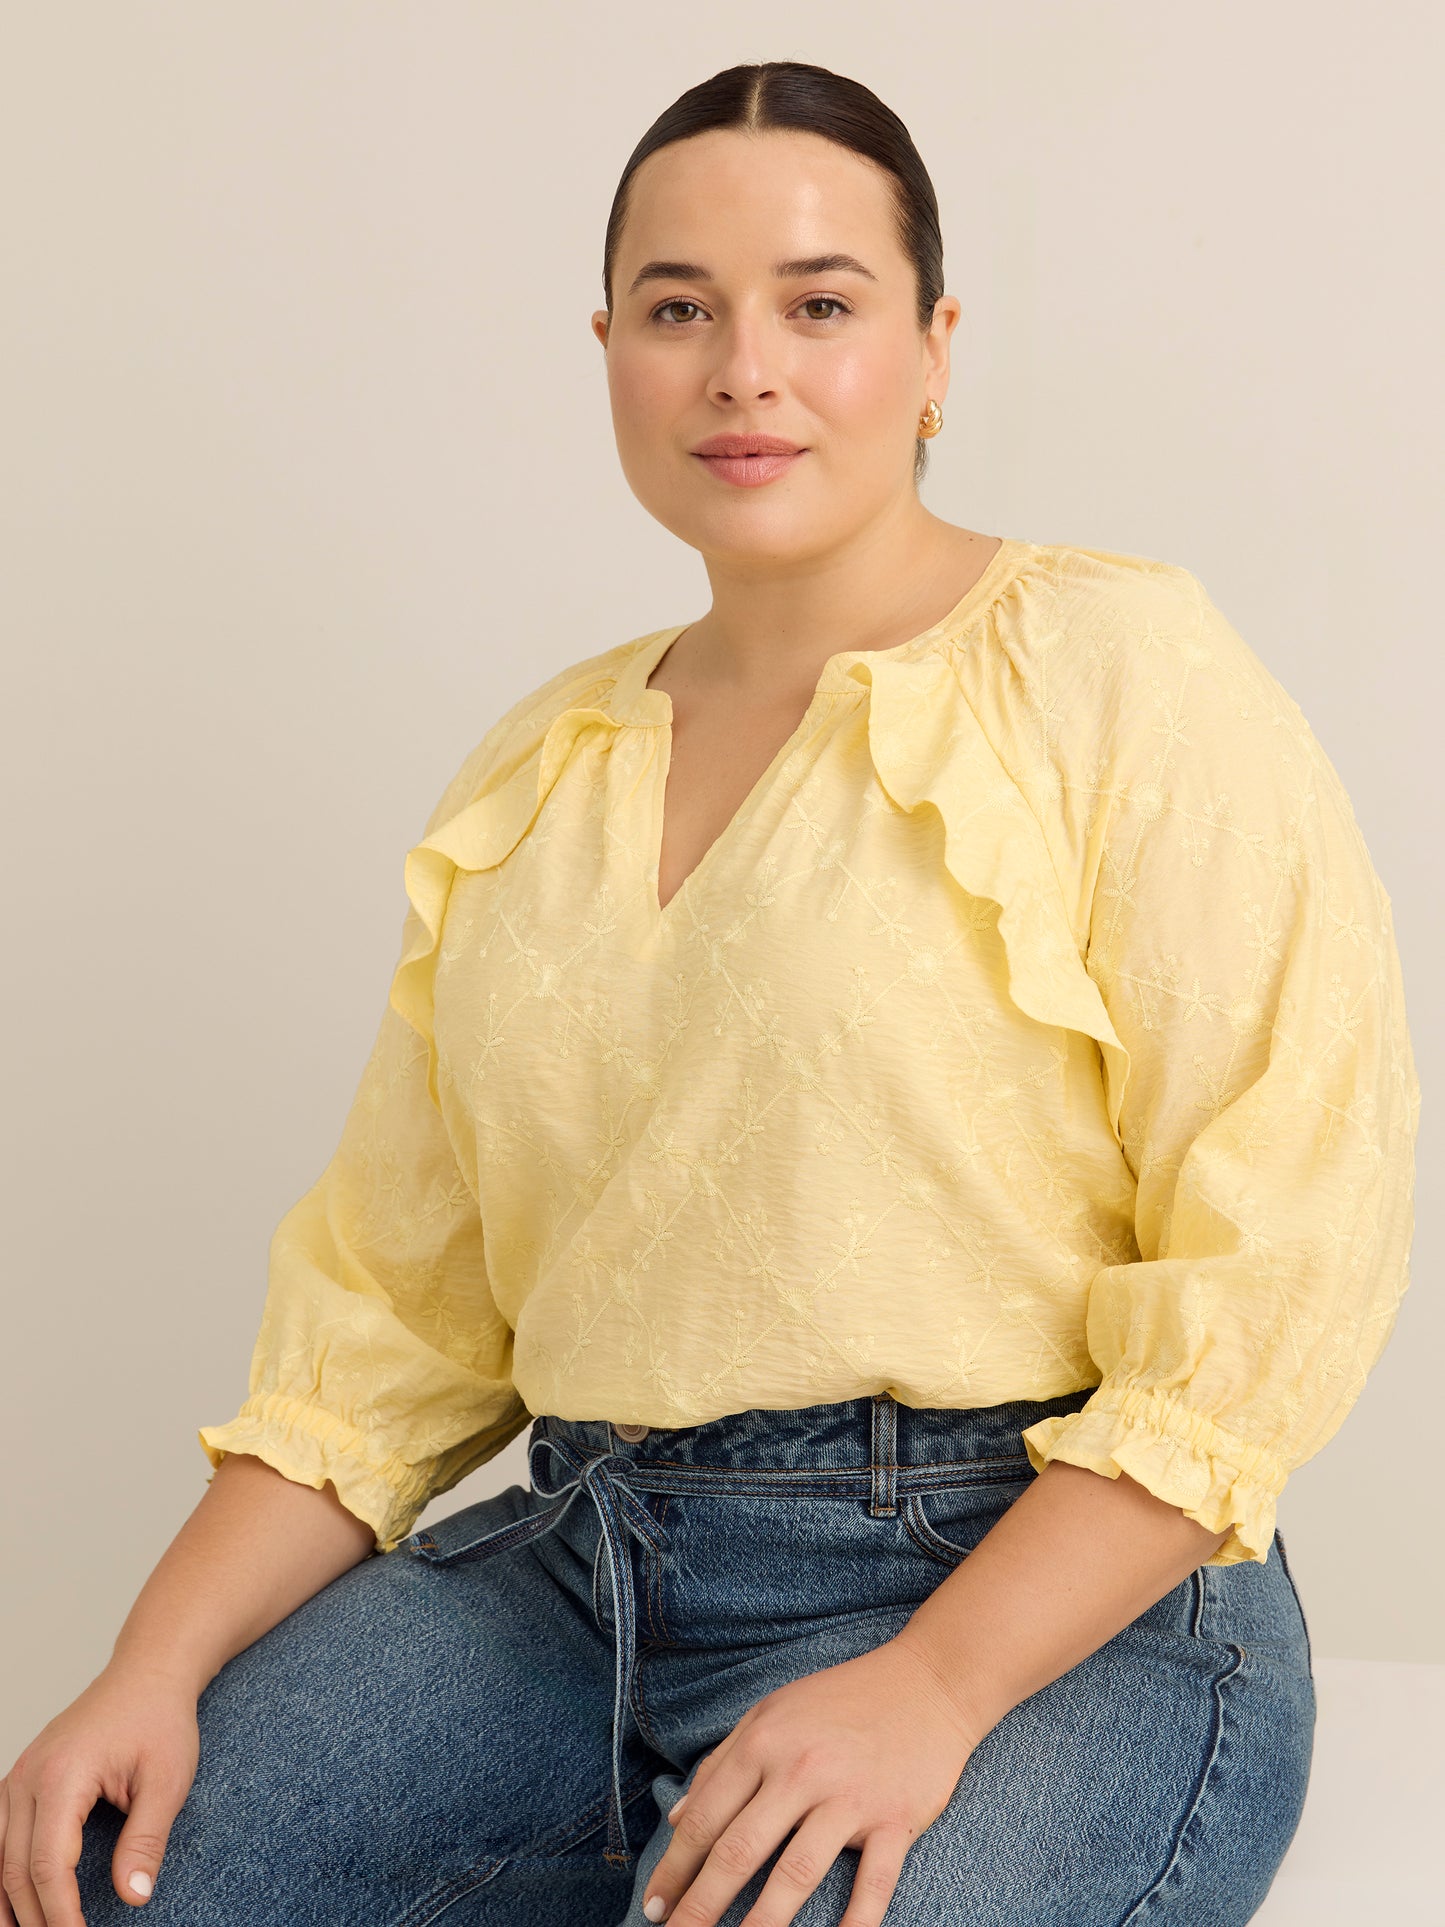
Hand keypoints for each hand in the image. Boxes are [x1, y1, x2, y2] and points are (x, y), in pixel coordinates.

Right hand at [0, 1664, 200, 1925]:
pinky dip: (1, 1871)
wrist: (148, 1674)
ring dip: (7, 1901)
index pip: (49, 1865)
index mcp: (64, 1776)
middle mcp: (29, 1776)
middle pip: (17, 1867)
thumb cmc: (160, 1720)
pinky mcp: (21, 1777)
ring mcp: (19, 1774)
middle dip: (35, 1917)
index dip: (60, 1913)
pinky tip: (9, 1900)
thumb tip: (134, 1897)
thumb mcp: (168, 1780)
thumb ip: (147, 1840)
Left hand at [640, 1635, 980, 1925]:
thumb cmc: (842, 1698)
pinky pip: (872, 1885)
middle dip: (700, 1907)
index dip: (674, 1869)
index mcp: (765, 1743)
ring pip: (795, 1875)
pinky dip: (854, 1925)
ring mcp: (850, 1798)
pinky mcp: (895, 1820)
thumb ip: (723, 1762)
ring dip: (760, 1926)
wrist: (927, 1681)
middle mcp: (801, 1770)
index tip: (653, 1907)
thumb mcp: (772, 1713)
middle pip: (739, 1852)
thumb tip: (678, 1818)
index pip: (707, 1818)